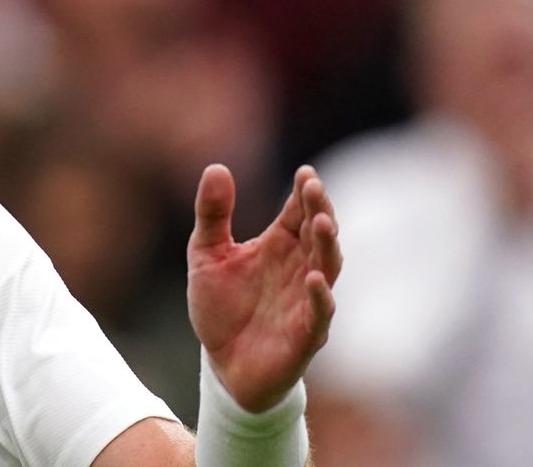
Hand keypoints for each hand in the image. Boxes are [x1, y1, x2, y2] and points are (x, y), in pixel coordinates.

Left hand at [187, 164, 341, 412]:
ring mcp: (306, 301)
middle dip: (319, 210)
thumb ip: (212, 213)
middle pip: (317, 234)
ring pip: (327, 268)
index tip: (305, 172)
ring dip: (327, 245)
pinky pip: (319, 314)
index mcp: (279, 246)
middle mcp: (298, 269)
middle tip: (314, 187)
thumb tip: (216, 166)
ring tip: (322, 221)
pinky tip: (314, 279)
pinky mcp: (305, 335)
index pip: (298, 212)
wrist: (221, 365)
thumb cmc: (221, 307)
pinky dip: (320, 297)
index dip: (304, 193)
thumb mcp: (206, 254)